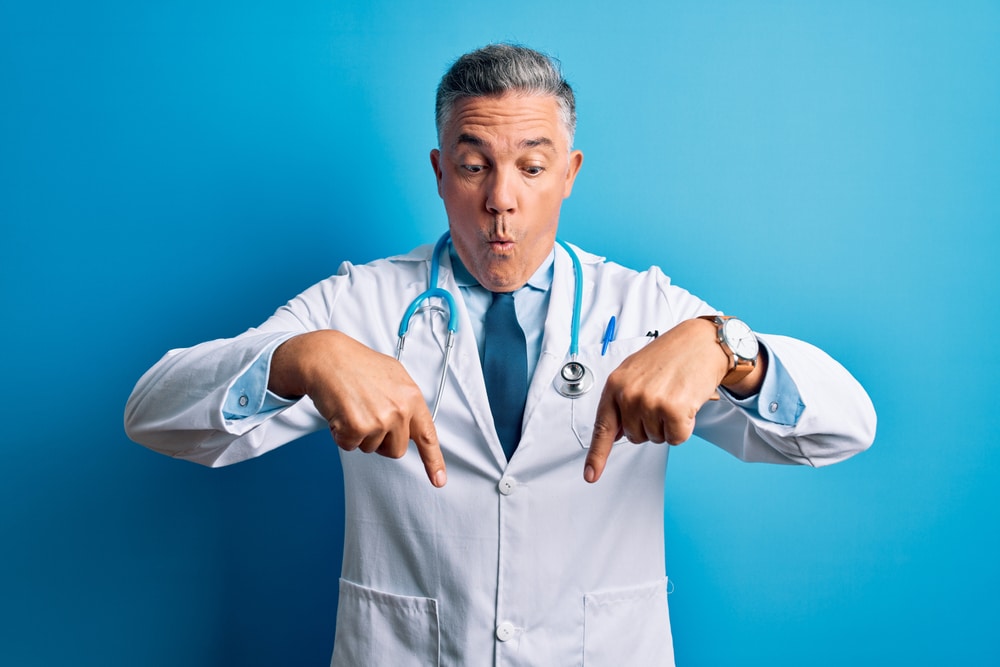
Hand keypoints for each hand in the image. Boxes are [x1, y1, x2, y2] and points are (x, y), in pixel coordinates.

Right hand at [269, 330, 446, 487]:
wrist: (326, 357)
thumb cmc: (357, 364)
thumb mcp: (393, 375)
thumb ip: (406, 400)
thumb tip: (412, 423)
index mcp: (412, 397)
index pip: (427, 436)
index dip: (434, 461)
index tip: (439, 480)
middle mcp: (399, 410)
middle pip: (396, 450)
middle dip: (381, 441)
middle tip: (368, 417)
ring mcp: (379, 420)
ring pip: (371, 448)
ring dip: (359, 434)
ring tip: (353, 407)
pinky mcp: (357, 427)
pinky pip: (350, 446)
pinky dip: (342, 434)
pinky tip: (341, 412)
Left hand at [584, 317, 751, 483]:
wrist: (701, 342)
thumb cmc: (670, 357)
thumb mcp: (635, 372)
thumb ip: (621, 400)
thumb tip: (614, 434)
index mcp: (615, 384)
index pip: (603, 427)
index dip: (597, 455)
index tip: (591, 476)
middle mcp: (629, 394)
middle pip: (635, 437)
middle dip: (651, 424)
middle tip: (663, 397)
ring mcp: (650, 402)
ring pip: (657, 439)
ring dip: (669, 424)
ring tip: (675, 396)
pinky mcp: (672, 410)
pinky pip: (676, 438)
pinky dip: (685, 426)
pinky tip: (687, 403)